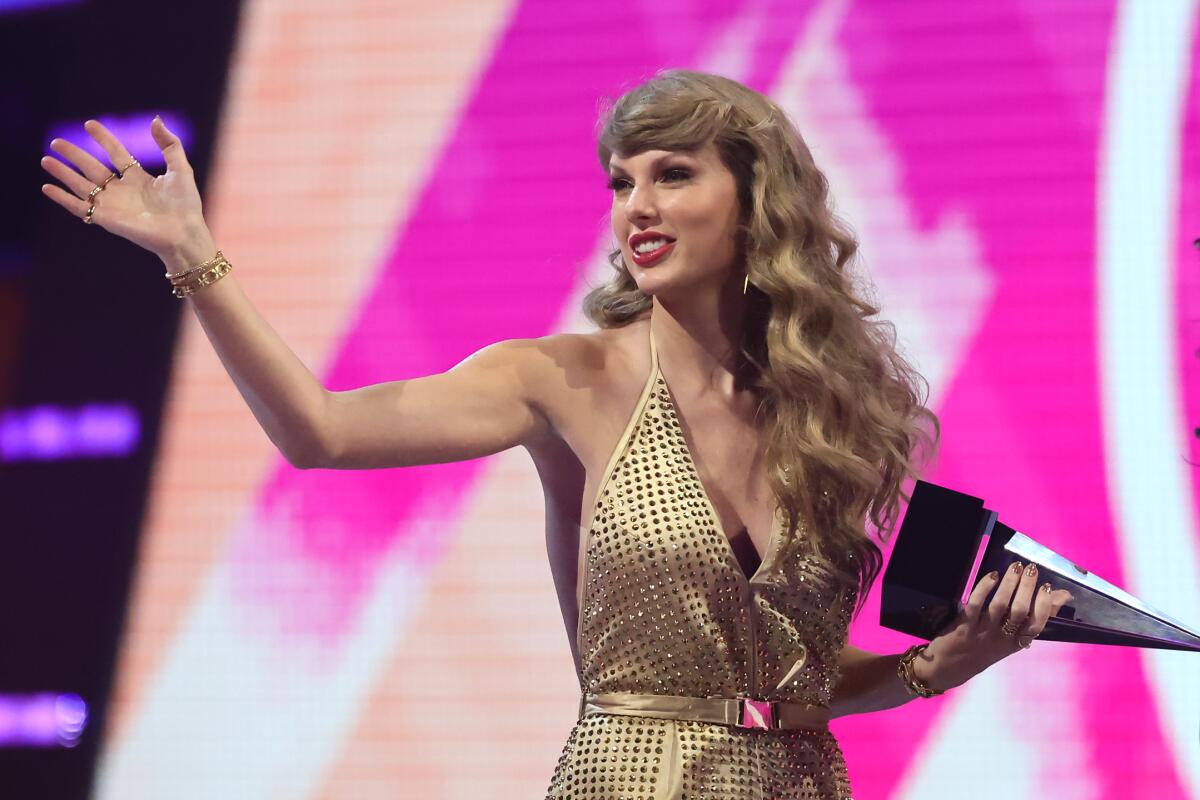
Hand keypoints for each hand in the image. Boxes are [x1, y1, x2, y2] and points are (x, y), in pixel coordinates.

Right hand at [40, 117, 214, 267]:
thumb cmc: (185, 205)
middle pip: (92, 168)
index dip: (103, 139)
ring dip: (63, 173)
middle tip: (56, 142)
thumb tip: (155, 119)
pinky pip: (79, 207)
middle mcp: (122, 190)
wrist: (182, 233)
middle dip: (74, 155)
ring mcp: (112, 205)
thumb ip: (169, 144)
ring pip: (81, 185)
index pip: (116, 154)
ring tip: (45, 160)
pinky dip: (62, 198)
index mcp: (139, 178)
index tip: (89, 124)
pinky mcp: (105, 219)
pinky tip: (47, 188)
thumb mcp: (181, 169)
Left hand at [915, 561, 1073, 691]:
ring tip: (1016, 566)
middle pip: (1020, 612)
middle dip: (1027, 588)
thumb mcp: (1010, 639)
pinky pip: (976, 604)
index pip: (1037, 625)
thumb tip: (1062, 595)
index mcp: (1016, 643)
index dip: (1045, 606)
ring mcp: (982, 632)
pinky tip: (992, 576)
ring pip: (999, 606)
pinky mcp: (963, 626)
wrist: (947, 668)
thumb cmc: (983, 650)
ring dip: (1009, 584)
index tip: (1047, 587)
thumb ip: (1031, 618)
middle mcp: (1001, 639)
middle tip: (1031, 568)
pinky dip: (984, 588)